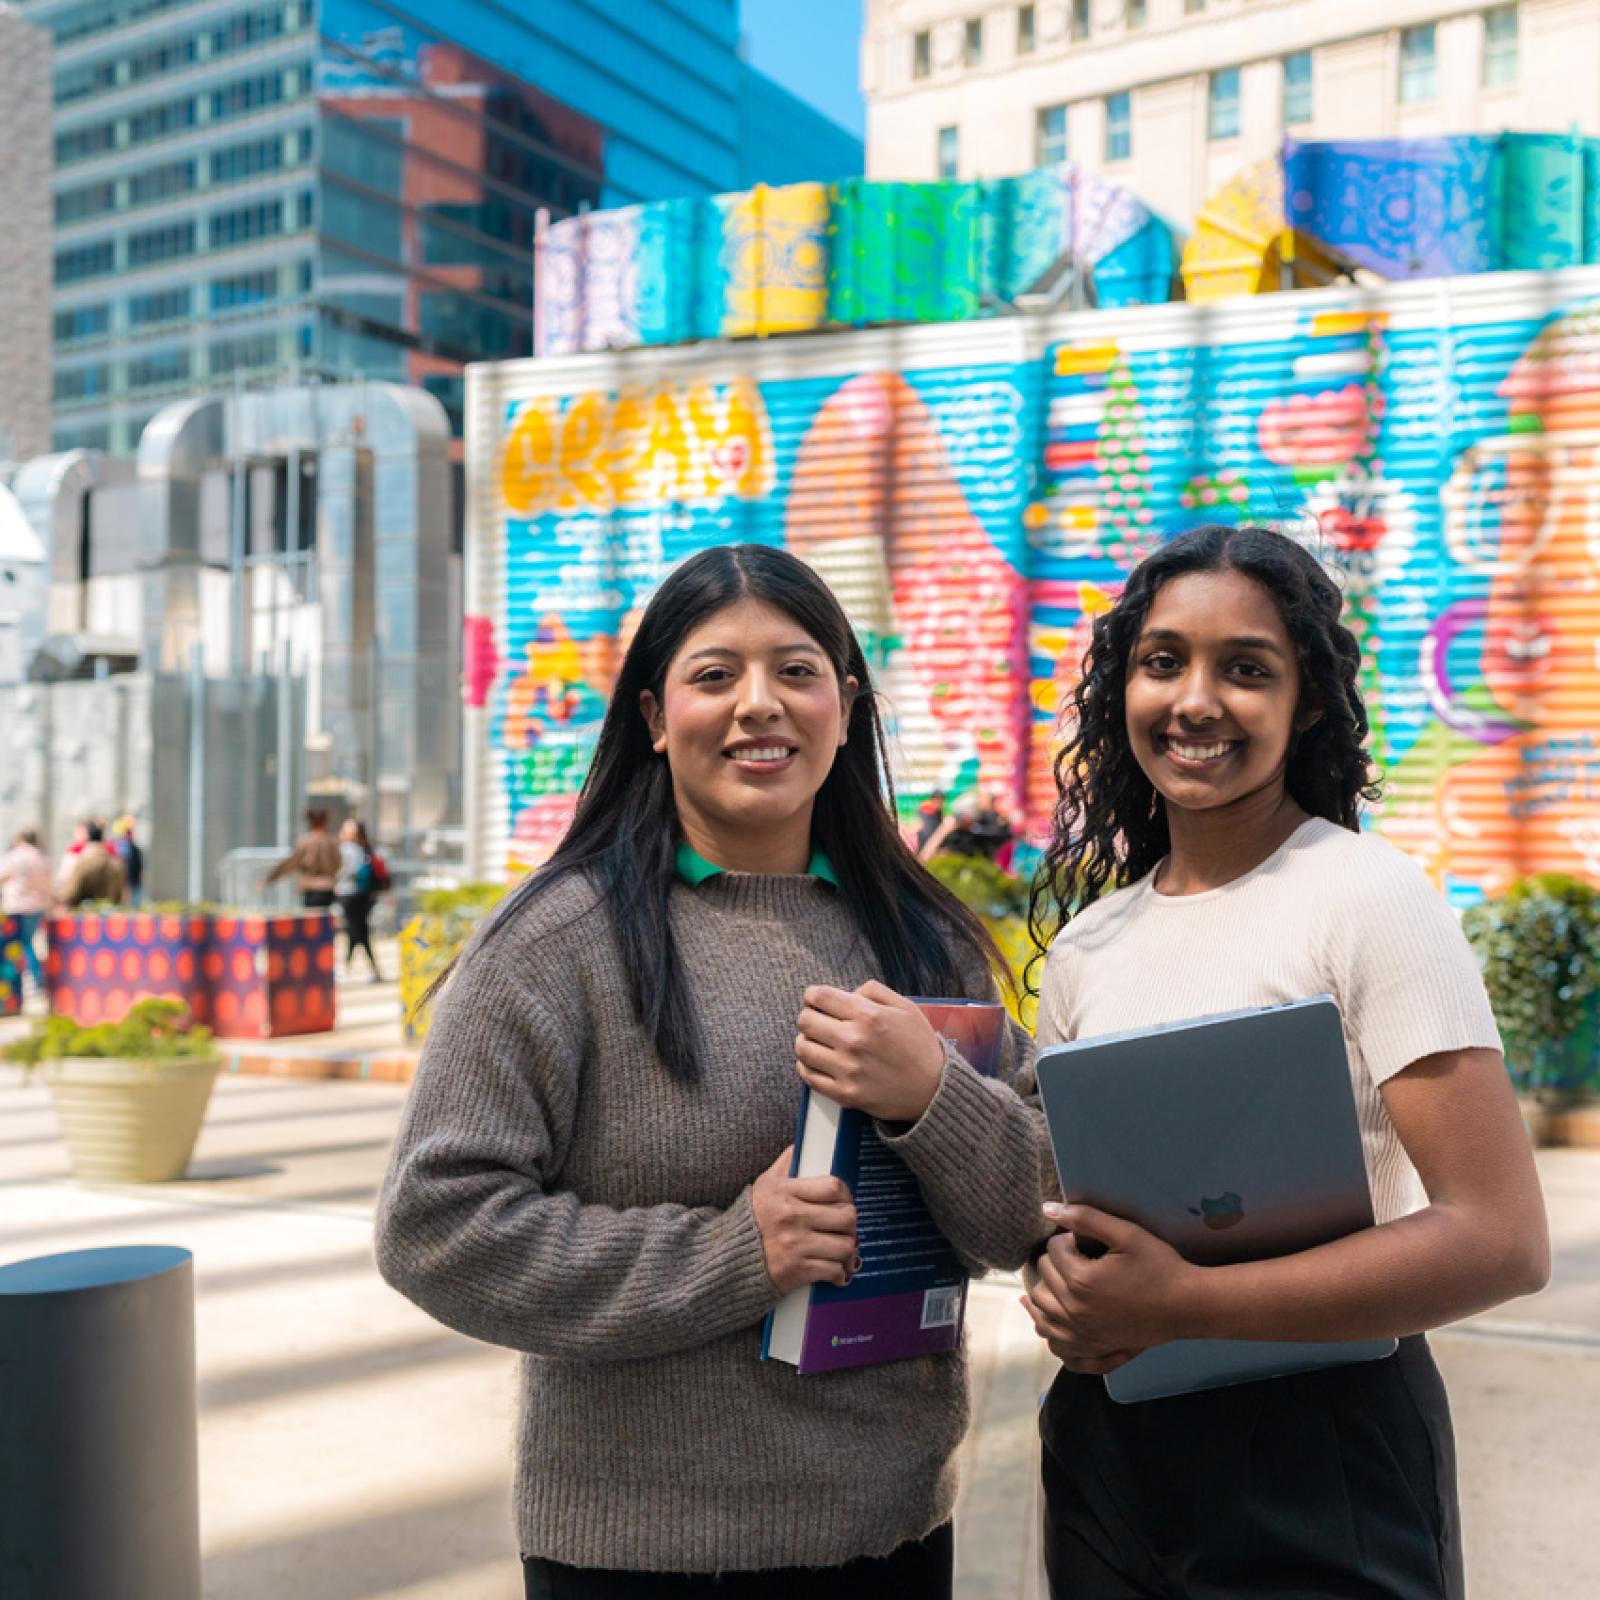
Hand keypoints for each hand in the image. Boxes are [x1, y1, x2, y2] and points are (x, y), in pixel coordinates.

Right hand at [751, 1145, 858, 1294]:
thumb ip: (787, 1163)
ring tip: (842, 1250)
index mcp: (785, 1192)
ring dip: (848, 1250)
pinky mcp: (796, 1271)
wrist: (727, 1258)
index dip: (846, 1194)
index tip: (843, 1202)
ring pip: (845, 1246)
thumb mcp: (764, 1184)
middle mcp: (792, 1217)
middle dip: (850, 1224)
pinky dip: (839, 1274)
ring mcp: (795, 1245)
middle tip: (845, 1228)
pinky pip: (834, 1271)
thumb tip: (805, 1143)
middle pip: (846, 1216)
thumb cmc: (751, 1218)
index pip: (834, 1187)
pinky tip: (835, 1271)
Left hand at [794, 981, 945, 1122]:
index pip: (820, 996)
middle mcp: (854, 1041)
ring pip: (802, 1048)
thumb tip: (848, 992)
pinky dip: (807, 1066)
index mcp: (868, 1016)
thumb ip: (874, 991)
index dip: (812, 995)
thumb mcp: (906, 1008)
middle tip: (818, 1020)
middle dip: (809, 1016)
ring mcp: (847, 1070)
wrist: (934, 1090)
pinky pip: (808, 1076)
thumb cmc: (920, 1047)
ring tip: (817, 1041)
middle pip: (805, 1021)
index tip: (815, 999)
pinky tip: (818, 1061)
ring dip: (806, 1041)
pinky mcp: (845, 1094)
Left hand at [1020, 1203, 1198, 1369]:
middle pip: (1042, 1280)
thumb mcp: (1126, 1233)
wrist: (1186, 1305)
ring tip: (1062, 1281)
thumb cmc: (1159, 1266)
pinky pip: (1057, 1346)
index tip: (1084, 1242)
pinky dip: (1051, 1331)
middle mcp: (1075, 1312)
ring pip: (1041, 1314)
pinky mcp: (1092, 1349)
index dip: (1067, 1240)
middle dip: (1055, 1263)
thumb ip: (1085, 1218)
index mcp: (1081, 1281)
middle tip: (1078, 1258)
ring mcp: (1082, 1335)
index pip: (1052, 1251)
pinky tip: (1055, 1317)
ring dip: (1045, 1294)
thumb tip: (1047, 1208)